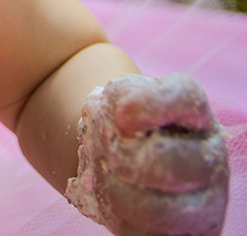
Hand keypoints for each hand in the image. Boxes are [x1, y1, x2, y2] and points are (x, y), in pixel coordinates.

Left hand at [66, 74, 228, 235]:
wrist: (131, 167)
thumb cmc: (130, 128)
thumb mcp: (123, 101)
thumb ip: (121, 98)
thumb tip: (121, 116)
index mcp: (196, 115)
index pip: (186, 97)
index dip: (152, 103)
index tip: (120, 117)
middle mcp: (210, 158)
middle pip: (169, 162)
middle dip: (125, 160)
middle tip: (110, 155)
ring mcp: (206, 203)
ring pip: (159, 211)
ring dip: (119, 194)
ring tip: (110, 180)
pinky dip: (125, 223)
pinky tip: (120, 206)